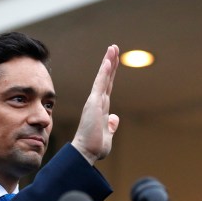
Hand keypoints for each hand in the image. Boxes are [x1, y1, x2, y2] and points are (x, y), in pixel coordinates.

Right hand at [71, 45, 119, 164]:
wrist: (86, 152)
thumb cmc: (95, 147)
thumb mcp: (108, 136)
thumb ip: (111, 126)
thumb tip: (115, 118)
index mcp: (101, 109)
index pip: (108, 88)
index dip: (111, 75)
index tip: (113, 62)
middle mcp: (97, 103)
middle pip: (106, 79)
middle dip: (110, 63)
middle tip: (114, 48)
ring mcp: (95, 102)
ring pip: (103, 78)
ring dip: (108, 62)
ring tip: (113, 48)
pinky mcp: (94, 103)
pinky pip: (100, 84)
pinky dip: (104, 72)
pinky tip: (108, 61)